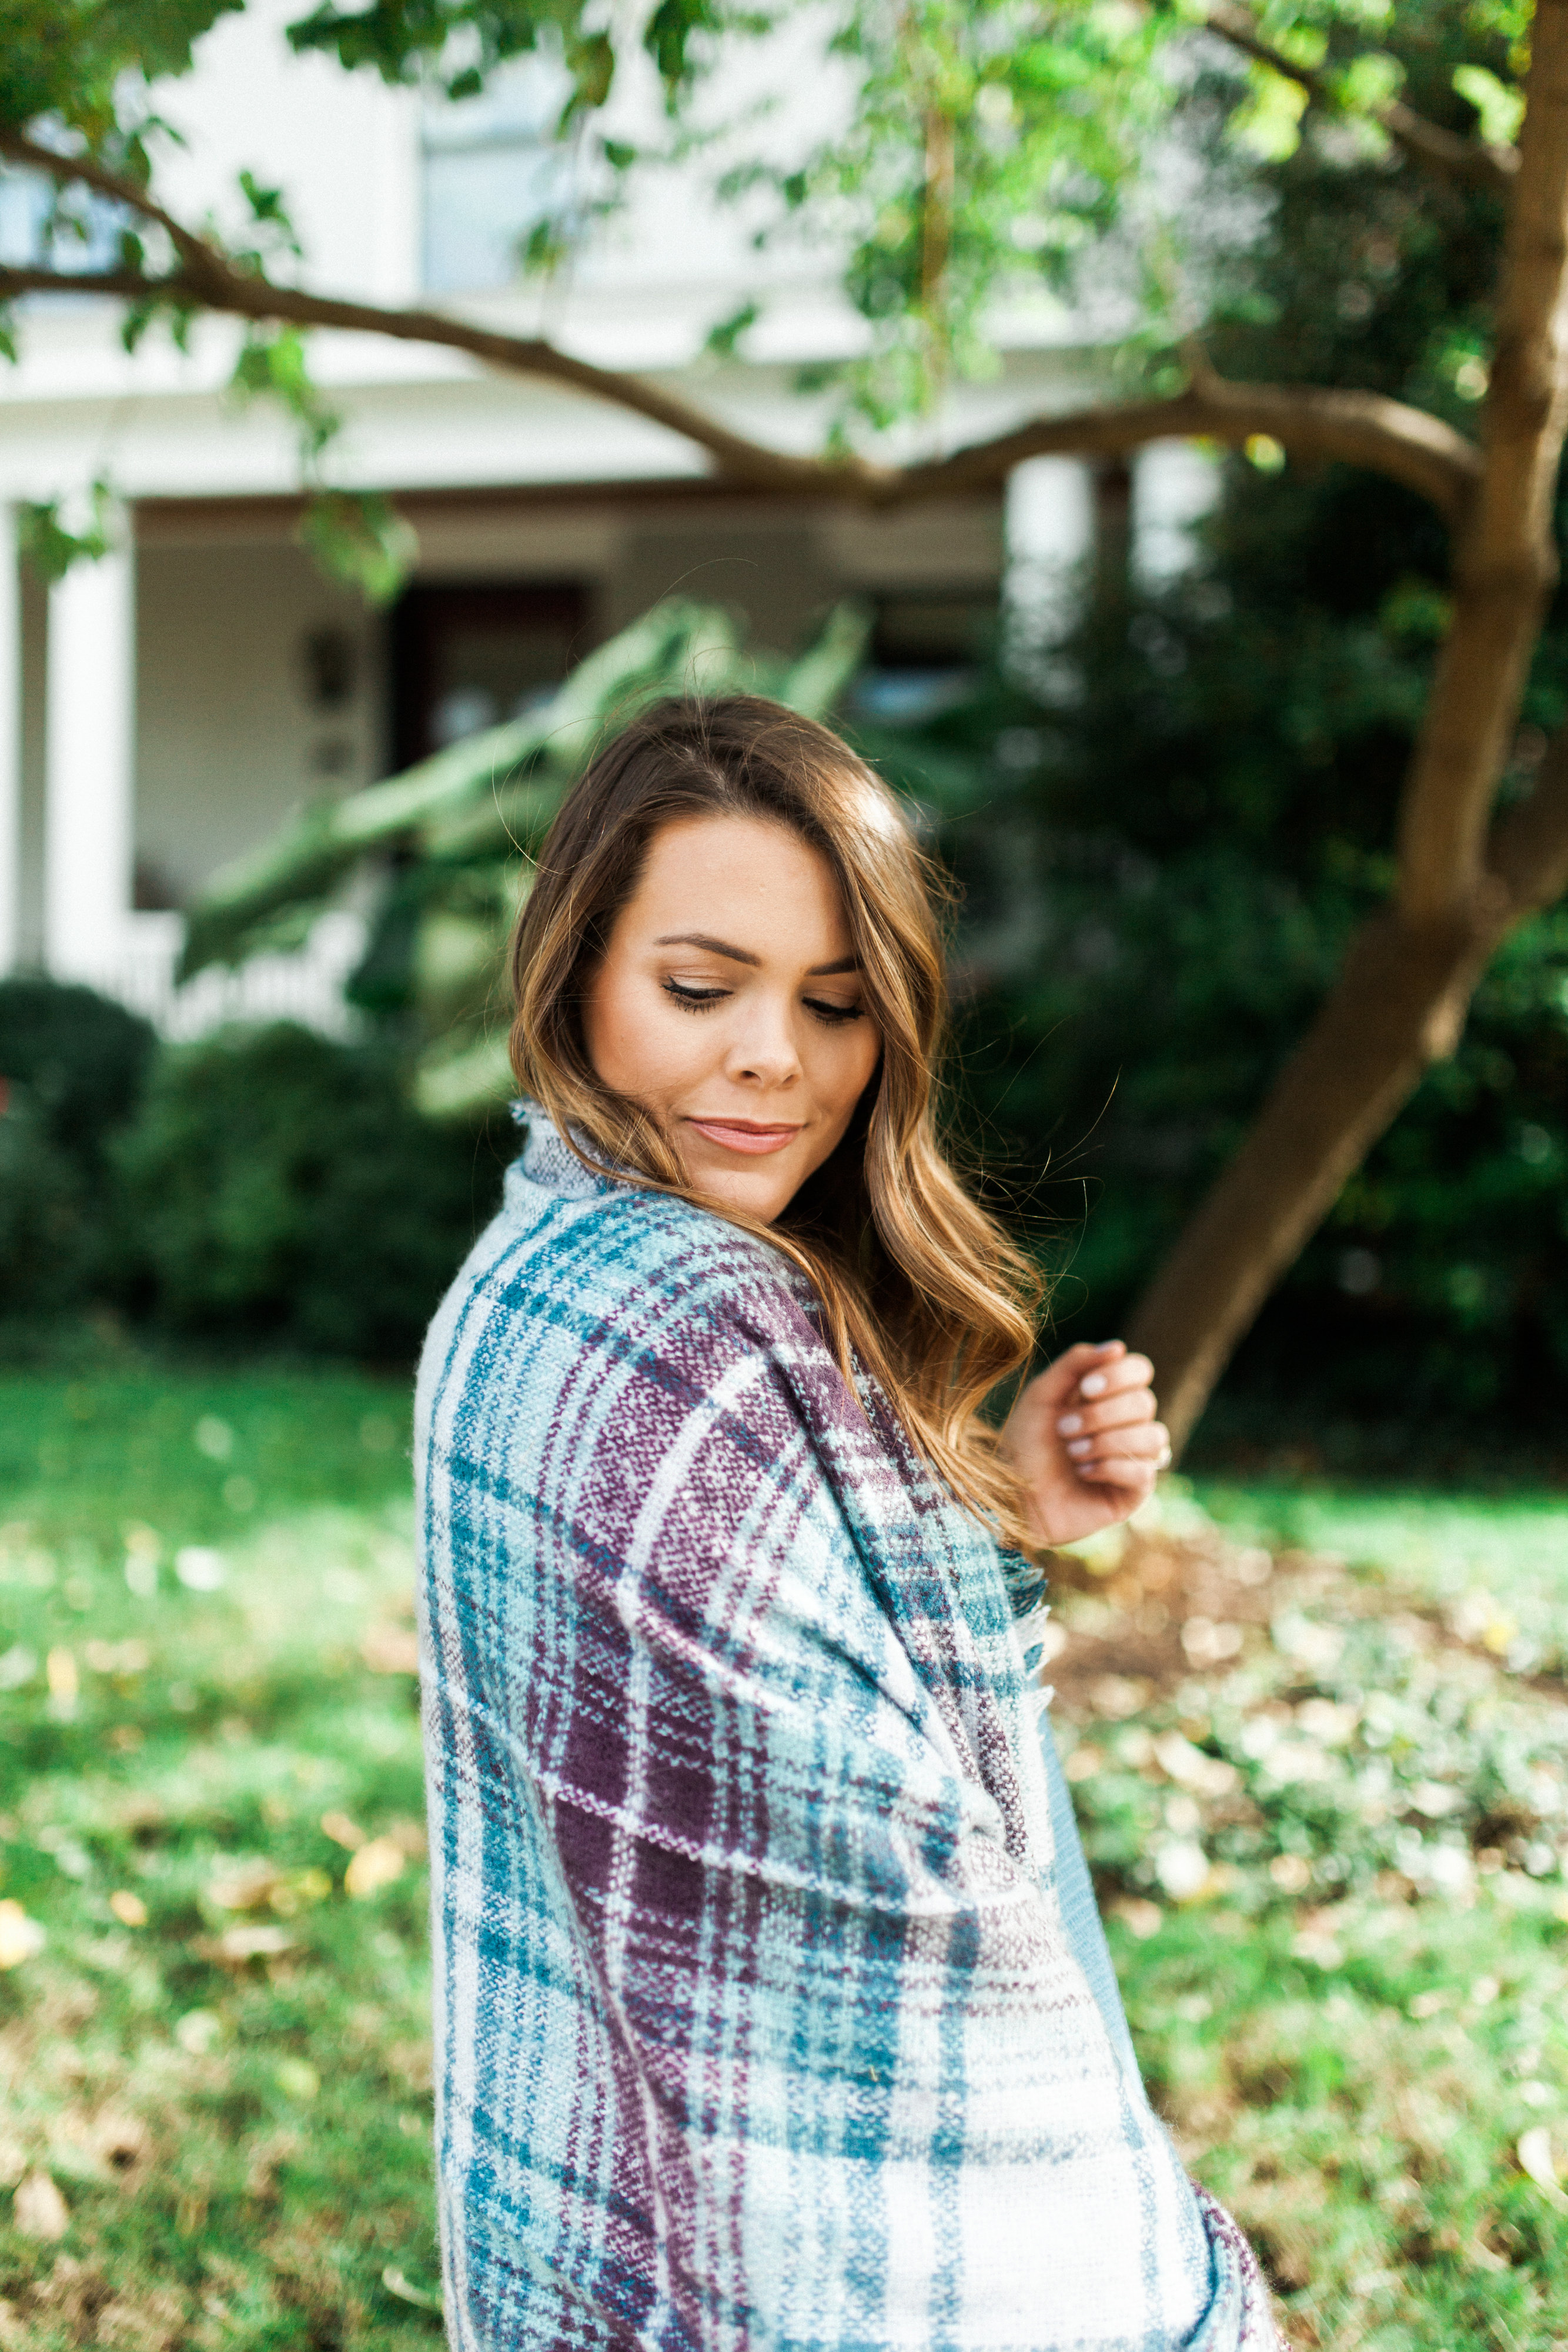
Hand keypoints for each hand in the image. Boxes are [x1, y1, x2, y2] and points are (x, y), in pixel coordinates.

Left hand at [1000, 1340, 1170, 1550]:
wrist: (1011, 1497)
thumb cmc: (1023, 1445)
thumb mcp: (1042, 1396)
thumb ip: (1075, 1364)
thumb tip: (1118, 1347)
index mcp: (1106, 1396)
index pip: (1140, 1370)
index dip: (1119, 1376)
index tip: (1086, 1390)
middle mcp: (1125, 1424)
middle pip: (1145, 1402)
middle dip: (1101, 1415)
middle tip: (1064, 1429)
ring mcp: (1133, 1458)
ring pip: (1153, 1437)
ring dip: (1106, 1442)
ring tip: (1072, 1453)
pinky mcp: (1133, 1492)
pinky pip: (1144, 1471)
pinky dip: (1111, 1468)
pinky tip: (1083, 1474)